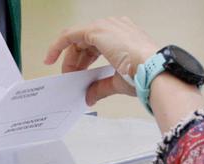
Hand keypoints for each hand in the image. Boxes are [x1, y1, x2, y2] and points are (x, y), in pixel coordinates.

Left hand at [44, 17, 159, 104]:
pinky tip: (50, 58)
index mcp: (123, 36)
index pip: (96, 45)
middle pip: (84, 41)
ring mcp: (105, 26)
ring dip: (68, 57)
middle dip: (75, 61)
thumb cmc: (144, 74)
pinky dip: (57, 46)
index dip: (84, 59)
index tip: (76, 72)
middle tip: (70, 77)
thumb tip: (89, 97)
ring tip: (65, 74)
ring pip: (76, 39)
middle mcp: (114, 27)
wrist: (152, 70)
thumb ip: (100, 87)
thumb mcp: (118, 82)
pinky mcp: (96, 30)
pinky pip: (69, 35)